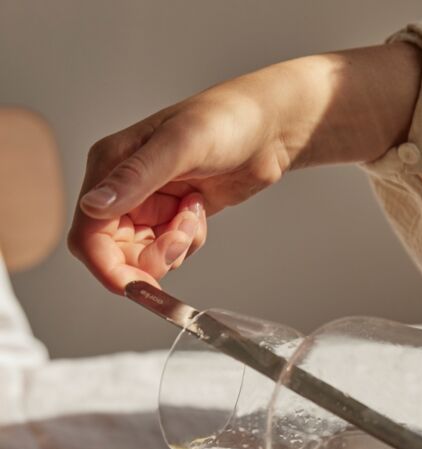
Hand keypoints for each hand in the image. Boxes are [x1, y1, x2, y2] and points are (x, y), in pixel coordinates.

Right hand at [67, 44, 421, 293]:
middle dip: (151, 256)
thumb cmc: (225, 122)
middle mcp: (122, 188)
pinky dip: (187, 242)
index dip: (106, 266)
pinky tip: (201, 211)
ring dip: (173, 247)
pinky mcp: (173, 217)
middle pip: (114, 253)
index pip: (89, 232)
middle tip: (182, 237)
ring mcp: (148, 205)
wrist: (267, 130)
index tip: (135, 287)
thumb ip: (136, 178)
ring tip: (196, 213)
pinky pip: (170, 251)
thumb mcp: (181, 146)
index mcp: (110, 165)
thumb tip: (93, 206)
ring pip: (144, 255)